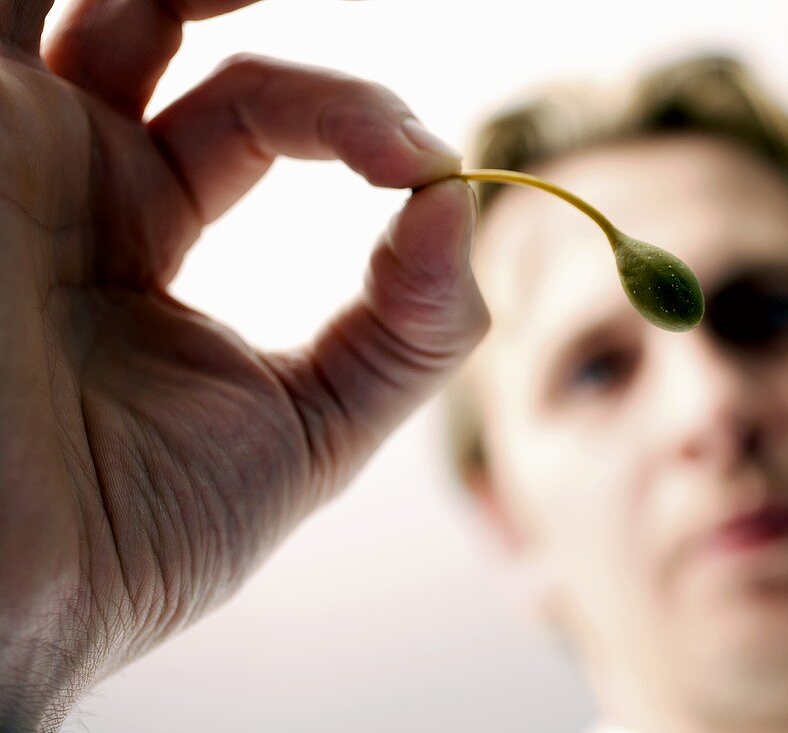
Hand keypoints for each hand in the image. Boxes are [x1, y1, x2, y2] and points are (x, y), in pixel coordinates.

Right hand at [0, 1, 486, 728]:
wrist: (10, 599)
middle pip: (174, 29)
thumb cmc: (134, 533)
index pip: (257, 114)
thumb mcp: (310, 431)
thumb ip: (407, 332)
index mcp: (137, 225)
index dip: (351, 119)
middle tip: (376, 116)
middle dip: (271, 33)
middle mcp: (65, 173)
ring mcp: (1, 146)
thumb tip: (463, 202)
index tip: (424, 166)